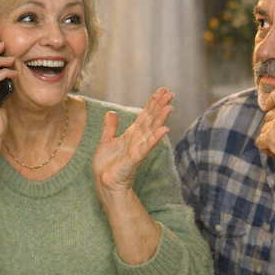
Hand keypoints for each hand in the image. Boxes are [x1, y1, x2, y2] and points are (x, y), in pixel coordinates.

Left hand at [92, 88, 173, 203]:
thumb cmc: (107, 166)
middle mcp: (138, 140)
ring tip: (170, 106)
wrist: (104, 184)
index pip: (145, 115)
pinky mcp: (134, 160)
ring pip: (151, 131)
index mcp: (132, 135)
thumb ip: (110, 127)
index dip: (153, 102)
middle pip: (151, 120)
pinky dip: (155, 138)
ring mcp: (138, 149)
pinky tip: (165, 129)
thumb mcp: (105, 141)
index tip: (163, 90)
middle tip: (171, 93)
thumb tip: (111, 112)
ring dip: (161, 118)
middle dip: (160, 106)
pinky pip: (145, 147)